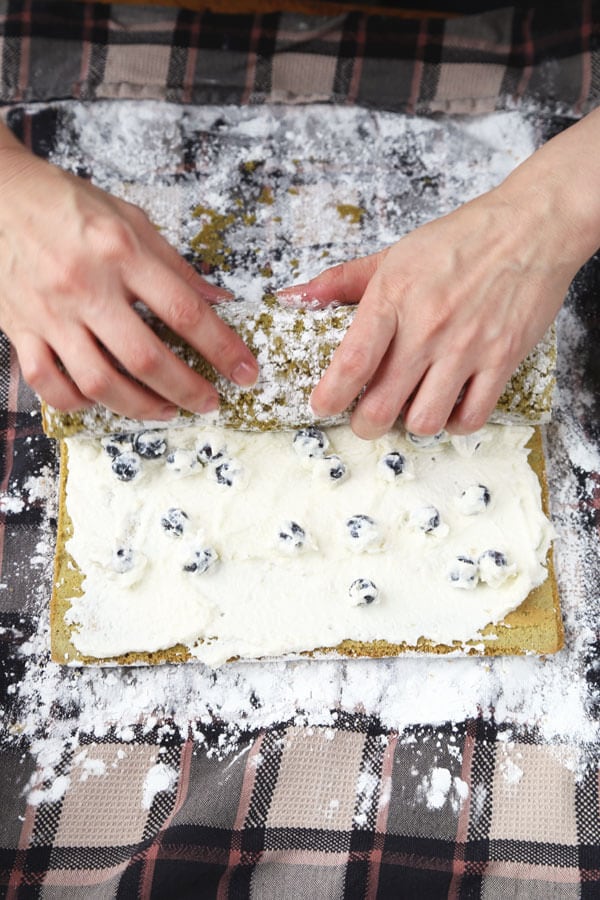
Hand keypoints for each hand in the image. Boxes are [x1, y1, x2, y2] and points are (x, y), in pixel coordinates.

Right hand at [0, 129, 257, 419]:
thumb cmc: (66, 204)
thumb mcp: (131, 218)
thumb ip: (175, 266)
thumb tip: (218, 303)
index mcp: (120, 251)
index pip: (184, 311)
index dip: (222, 349)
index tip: (246, 372)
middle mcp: (85, 285)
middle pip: (146, 358)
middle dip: (188, 389)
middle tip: (210, 402)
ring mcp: (49, 312)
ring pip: (99, 382)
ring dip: (140, 407)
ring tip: (167, 410)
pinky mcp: (19, 329)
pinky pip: (48, 383)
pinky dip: (78, 402)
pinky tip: (103, 400)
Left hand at [279, 110, 599, 437]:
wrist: (530, 227)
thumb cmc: (460, 240)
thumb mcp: (394, 254)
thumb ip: (341, 281)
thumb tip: (294, 298)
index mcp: (393, 298)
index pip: (352, 363)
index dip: (329, 397)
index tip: (321, 407)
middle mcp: (427, 328)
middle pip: (381, 407)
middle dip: (364, 424)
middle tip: (365, 417)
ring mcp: (467, 348)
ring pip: (425, 421)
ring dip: (410, 424)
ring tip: (410, 407)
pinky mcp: (502, 360)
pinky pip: (471, 417)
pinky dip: (454, 423)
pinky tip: (448, 406)